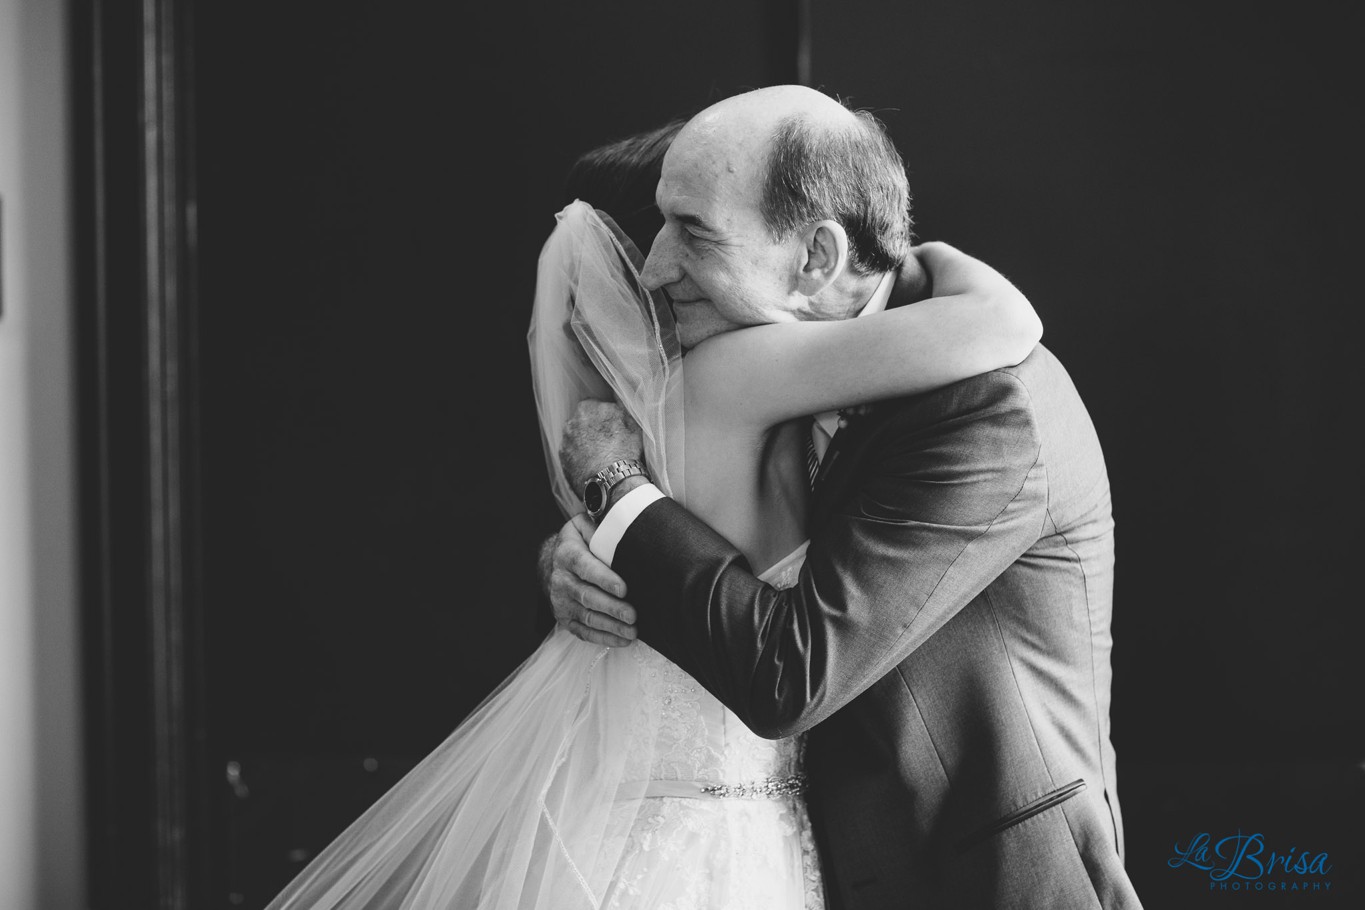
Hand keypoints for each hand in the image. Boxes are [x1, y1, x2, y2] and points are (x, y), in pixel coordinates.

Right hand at [540, 514, 638, 647]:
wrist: (554, 561)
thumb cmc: (580, 542)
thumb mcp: (585, 526)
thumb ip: (601, 526)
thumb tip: (625, 524)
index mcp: (567, 553)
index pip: (585, 566)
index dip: (604, 579)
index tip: (624, 588)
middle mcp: (560, 579)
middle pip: (586, 596)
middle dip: (611, 608)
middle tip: (633, 615)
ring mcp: (561, 602)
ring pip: (587, 617)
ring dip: (611, 626)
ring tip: (633, 631)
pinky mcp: (565, 618)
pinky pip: (584, 632)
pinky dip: (604, 638)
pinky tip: (624, 640)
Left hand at [559, 400, 642, 491]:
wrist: (613, 481)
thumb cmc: (625, 449)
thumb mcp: (631, 422)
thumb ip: (620, 405)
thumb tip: (615, 395)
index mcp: (586, 408)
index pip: (594, 406)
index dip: (604, 416)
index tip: (612, 426)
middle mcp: (570, 423)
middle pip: (582, 422)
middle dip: (591, 429)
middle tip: (608, 441)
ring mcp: (565, 443)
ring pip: (575, 439)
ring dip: (584, 444)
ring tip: (601, 456)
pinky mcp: (563, 462)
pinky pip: (571, 456)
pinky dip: (579, 458)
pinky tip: (593, 466)